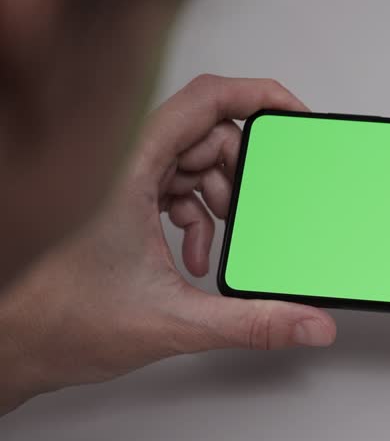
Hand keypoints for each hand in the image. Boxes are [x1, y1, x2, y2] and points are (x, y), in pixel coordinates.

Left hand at [0, 75, 335, 412]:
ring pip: (192, 161)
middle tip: (256, 211)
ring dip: (220, 200)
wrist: (20, 345)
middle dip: (241, 172)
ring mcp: (120, 181)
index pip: (203, 101)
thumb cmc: (65, 321)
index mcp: (129, 172)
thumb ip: (254, 323)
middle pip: (205, 133)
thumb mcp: (177, 321)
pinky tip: (197, 257)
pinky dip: (199, 217)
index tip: (293, 114)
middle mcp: (122, 166)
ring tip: (222, 243)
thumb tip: (310, 323)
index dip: (256, 95)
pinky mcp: (120, 201)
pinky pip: (176, 187)